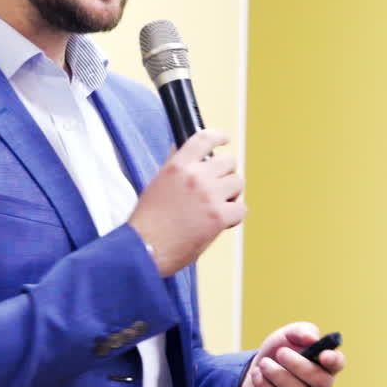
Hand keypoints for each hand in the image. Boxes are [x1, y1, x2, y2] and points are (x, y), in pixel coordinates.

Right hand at [128, 128, 245, 275]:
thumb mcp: (157, 184)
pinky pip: (241, 208)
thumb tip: (190, 153)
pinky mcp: (219, 217)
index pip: (205, 138)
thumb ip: (176, 167)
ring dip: (232, 194)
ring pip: (238, 183)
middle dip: (226, 174)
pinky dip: (235, 216)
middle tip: (219, 188)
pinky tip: (222, 223)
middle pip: (228, 162)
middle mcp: (195, 176)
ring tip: (217, 207)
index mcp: (177, 166)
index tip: (224, 141)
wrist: (144, 248)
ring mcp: (209, 196)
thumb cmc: (147, 222)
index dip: (219, 137)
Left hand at [238, 321, 343, 386]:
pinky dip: (264, 386)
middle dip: (297, 365)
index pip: (338, 363)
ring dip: (276, 375)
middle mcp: (323, 384)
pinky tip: (258, 375)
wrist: (257, 371)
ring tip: (263, 363)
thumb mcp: (287, 335)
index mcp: (326, 362)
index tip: (323, 355)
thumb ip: (301, 331)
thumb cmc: (279, 352)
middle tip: (280, 352)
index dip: (333, 360)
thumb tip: (312, 338)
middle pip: (319, 380)